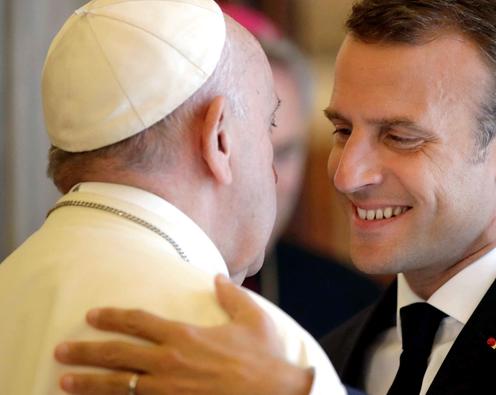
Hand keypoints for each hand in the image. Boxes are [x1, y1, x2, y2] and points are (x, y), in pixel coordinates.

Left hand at [55, 275, 313, 394]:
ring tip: (64, 381)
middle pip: (116, 353)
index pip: (139, 321)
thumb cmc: (266, 359)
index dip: (113, 316)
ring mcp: (167, 390)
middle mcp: (170, 361)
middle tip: (61, 350)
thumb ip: (232, 296)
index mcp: (186, 335)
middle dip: (85, 351)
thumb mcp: (254, 319)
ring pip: (116, 385)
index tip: (93, 315)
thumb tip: (217, 277)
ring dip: (87, 383)